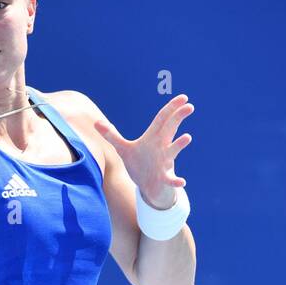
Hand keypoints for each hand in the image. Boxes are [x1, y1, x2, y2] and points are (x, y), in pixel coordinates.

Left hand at [94, 94, 193, 208]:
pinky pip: (171, 179)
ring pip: (173, 151)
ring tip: (187, 137)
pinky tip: (182, 181)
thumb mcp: (124, 149)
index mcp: (154, 138)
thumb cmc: (139, 164)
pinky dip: (176, 180)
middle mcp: (162, 147)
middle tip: (189, 106)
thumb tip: (96, 123)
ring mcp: (164, 162)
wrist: (148, 186)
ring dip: (179, 144)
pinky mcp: (164, 178)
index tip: (183, 97)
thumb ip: (112, 135)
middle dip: (178, 118)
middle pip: (171, 129)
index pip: (163, 119)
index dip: (171, 108)